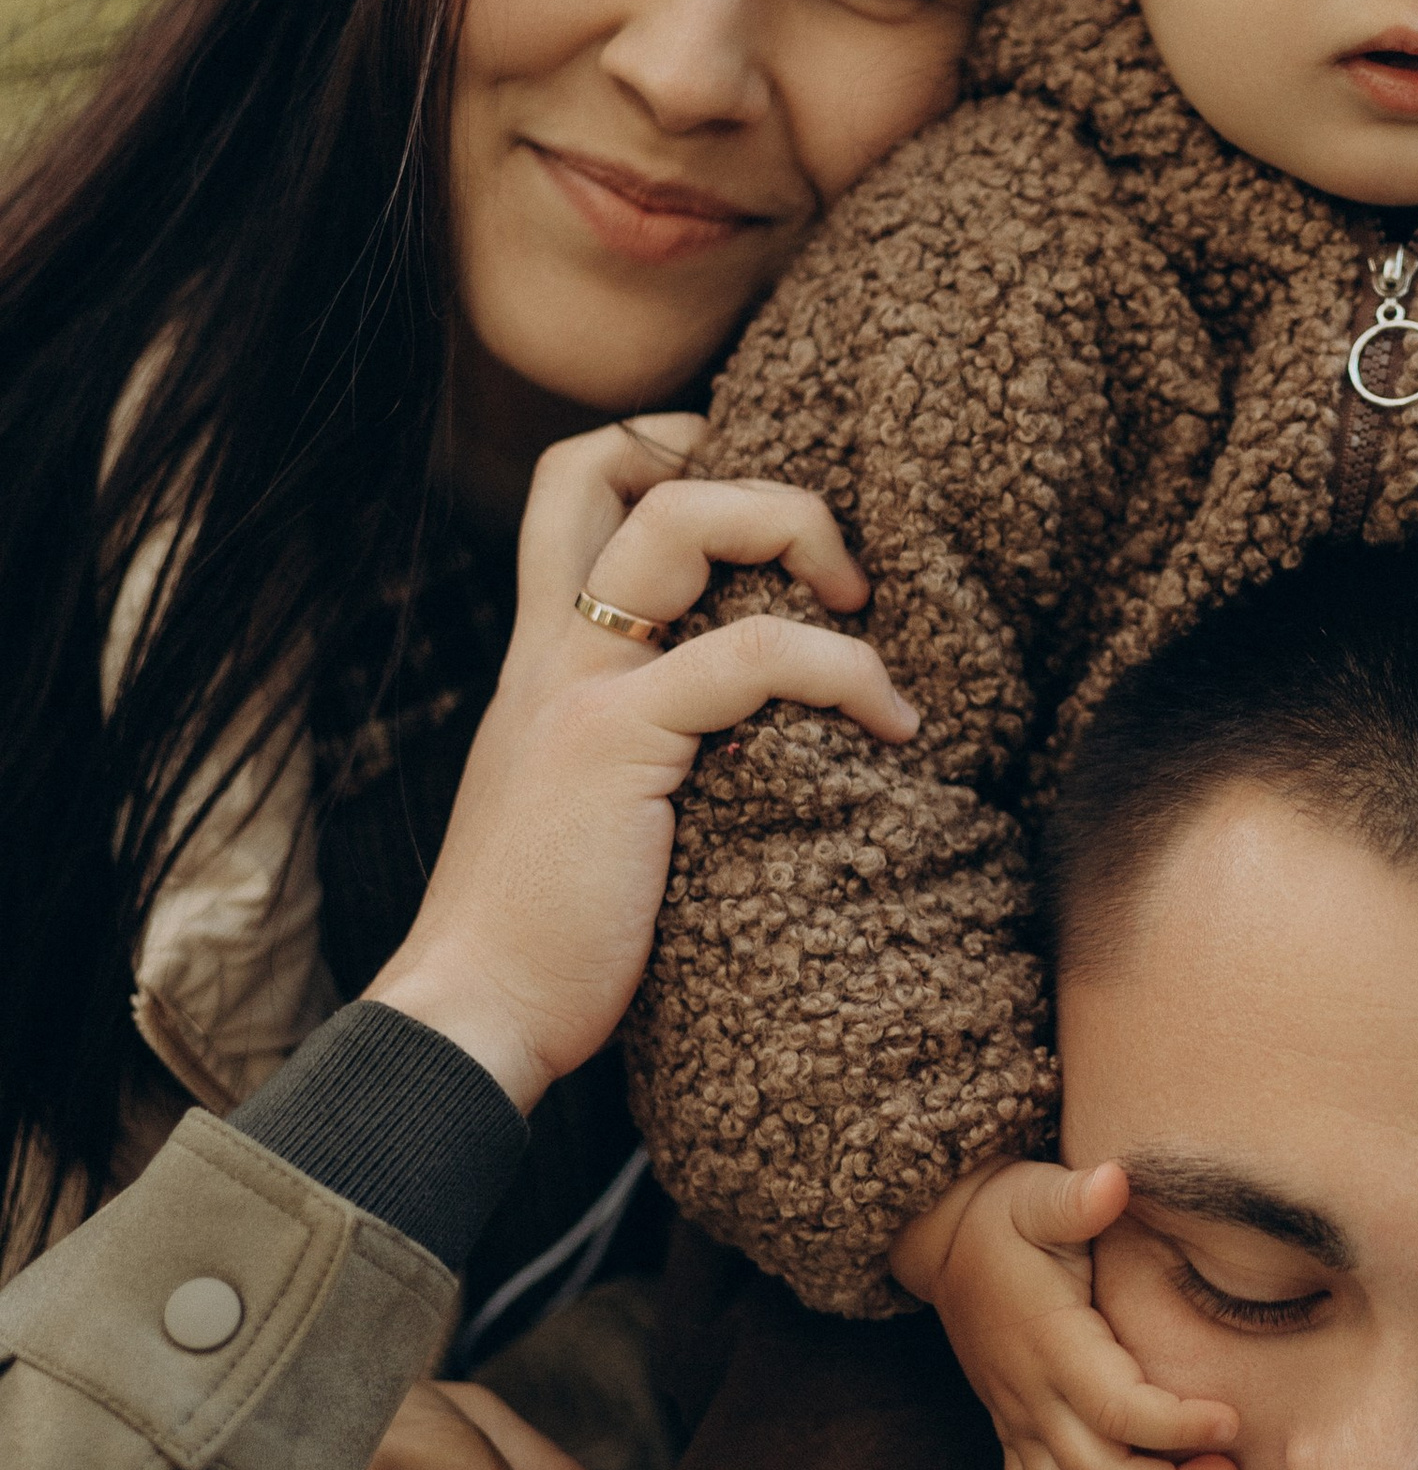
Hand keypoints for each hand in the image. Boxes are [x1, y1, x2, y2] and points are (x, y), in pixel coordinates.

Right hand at [368, 416, 918, 1108]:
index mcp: (546, 657)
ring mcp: (579, 685)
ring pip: (683, 520)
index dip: (667, 452)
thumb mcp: (588, 807)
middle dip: (749, 477)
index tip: (768, 517)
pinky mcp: (616, 742)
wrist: (471, 1016)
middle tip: (835, 569)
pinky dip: (845, 671)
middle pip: (615, 464)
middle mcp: (552, 649)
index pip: (576, 487)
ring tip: (867, 624)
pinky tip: (892, 727)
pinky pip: (753, 656)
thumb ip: (641, 749)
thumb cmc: (544, 938)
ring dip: (801, 535)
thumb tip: (755, 740)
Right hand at [893, 1162, 1239, 1469]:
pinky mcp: (1010, 1432)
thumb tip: (1115, 1180)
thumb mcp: (1037, 1193)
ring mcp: (1014, 1421)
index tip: (1232, 1421)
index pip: (1118, 1408)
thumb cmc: (1007, 1215)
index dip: (1177, 1426)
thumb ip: (1075, 1197)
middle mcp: (1029, 1394)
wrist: (945, 1241)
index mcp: (1049, 1342)